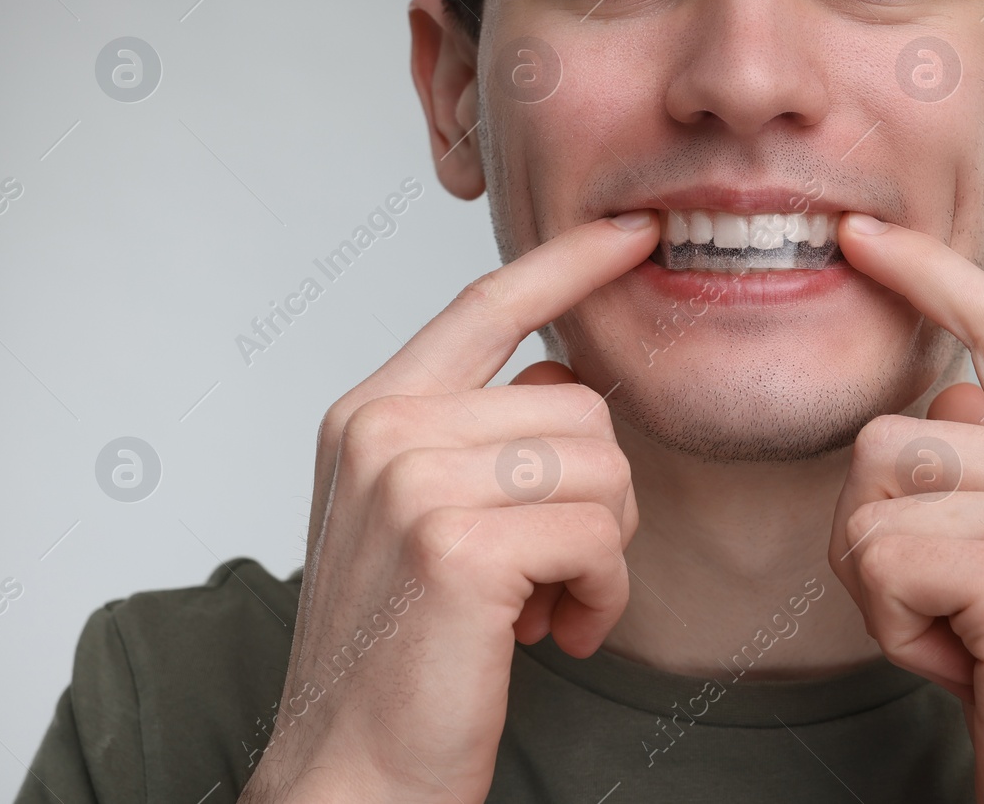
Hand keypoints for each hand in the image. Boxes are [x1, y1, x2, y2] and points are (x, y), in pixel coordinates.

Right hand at [239, 210, 659, 803]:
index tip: (632, 233)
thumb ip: (475, 435)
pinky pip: (599, 532)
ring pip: (601, 465)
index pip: (486, 304)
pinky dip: (601, 592)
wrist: (351, 773)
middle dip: (596, 496)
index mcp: (370, 412)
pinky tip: (554, 630)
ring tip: (547, 603)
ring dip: (601, 550)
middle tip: (552, 570)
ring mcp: (414, 482)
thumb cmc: (398, 652)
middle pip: (577, 404)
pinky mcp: (458, 545)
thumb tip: (564, 384)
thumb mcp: (417, 517)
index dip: (568, 263)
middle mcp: (383, 431)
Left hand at [827, 213, 983, 803]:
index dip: (931, 271)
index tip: (863, 238)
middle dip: (877, 529)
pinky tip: (960, 660)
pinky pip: (877, 561)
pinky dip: (893, 628)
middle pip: (892, 433)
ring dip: (883, 584)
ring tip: (958, 632)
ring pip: (870, 499)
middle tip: (944, 604)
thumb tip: (943, 397)